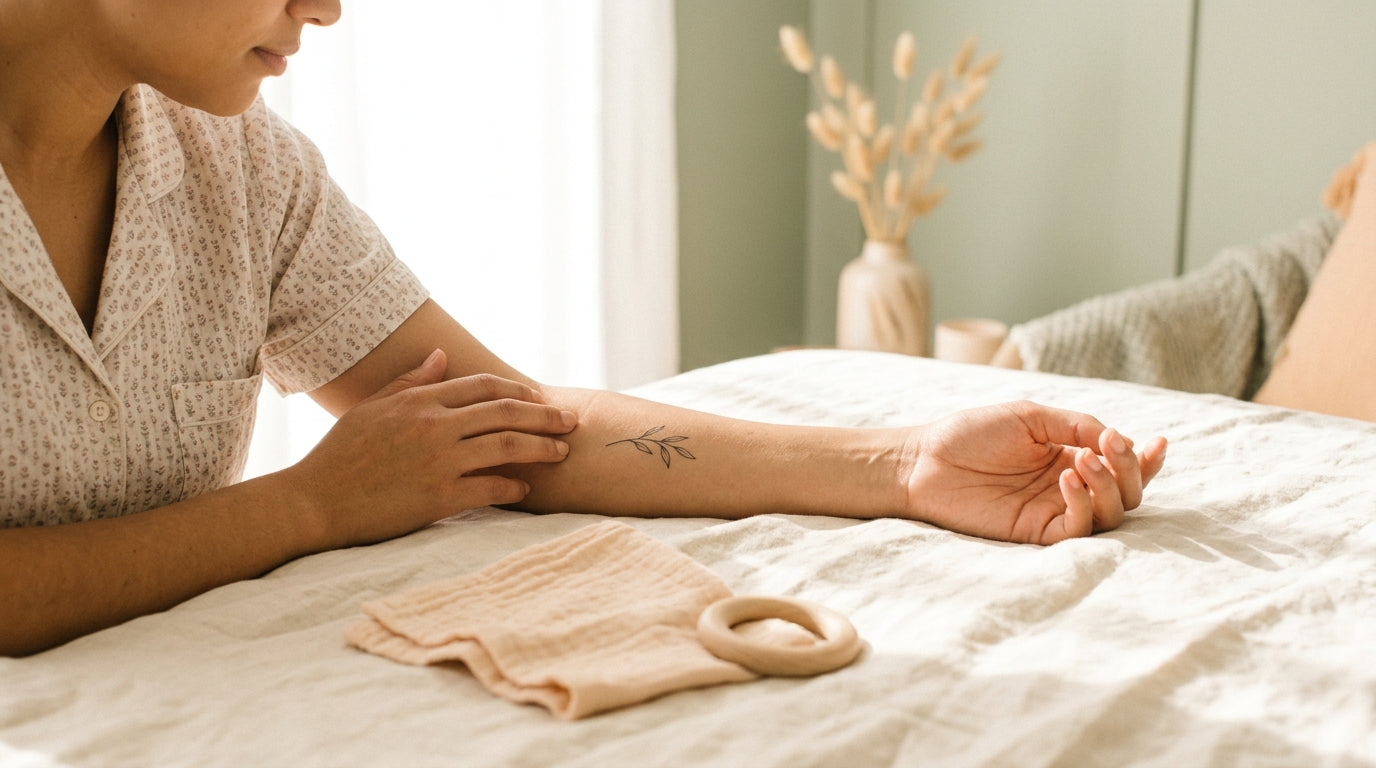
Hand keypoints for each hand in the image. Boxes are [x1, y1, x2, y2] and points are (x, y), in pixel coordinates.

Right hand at [287, 349, 576, 548]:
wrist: (315, 501)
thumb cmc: (340, 455)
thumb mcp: (372, 407)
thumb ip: (411, 381)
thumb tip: (441, 357)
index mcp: (420, 401)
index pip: (483, 387)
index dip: (517, 391)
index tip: (538, 399)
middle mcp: (434, 426)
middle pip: (506, 413)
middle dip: (545, 415)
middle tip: (572, 421)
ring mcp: (439, 461)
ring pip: (507, 447)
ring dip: (541, 448)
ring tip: (561, 452)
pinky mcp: (440, 497)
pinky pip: (491, 488)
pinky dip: (514, 486)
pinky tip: (526, 487)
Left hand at [903, 401, 1166, 543]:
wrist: (925, 459)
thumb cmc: (971, 433)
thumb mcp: (1031, 417)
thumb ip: (1076, 425)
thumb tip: (1116, 437)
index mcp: (1070, 457)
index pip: (1120, 465)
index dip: (1144, 459)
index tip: (1159, 443)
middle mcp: (1068, 488)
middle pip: (1126, 494)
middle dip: (1129, 470)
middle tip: (1110, 447)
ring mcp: (1053, 511)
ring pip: (1110, 515)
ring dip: (1109, 486)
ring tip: (1084, 461)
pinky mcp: (1035, 533)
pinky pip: (1077, 530)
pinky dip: (1083, 505)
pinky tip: (1068, 479)